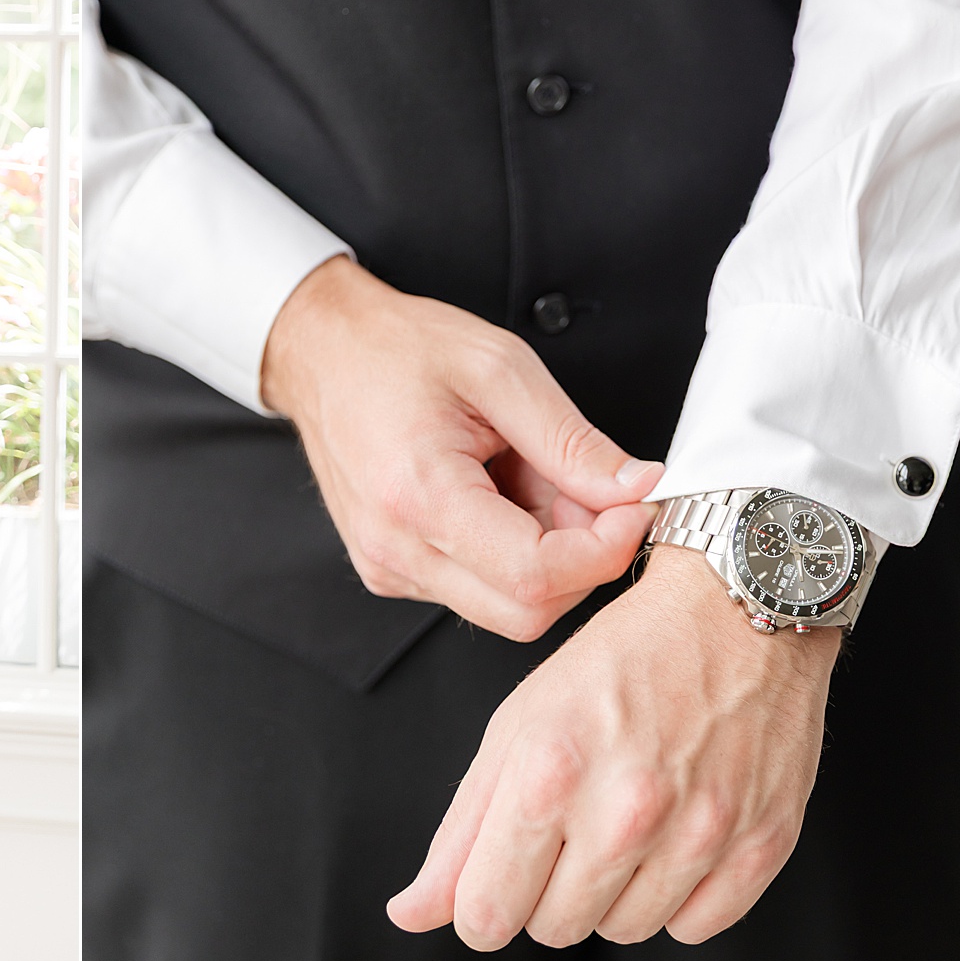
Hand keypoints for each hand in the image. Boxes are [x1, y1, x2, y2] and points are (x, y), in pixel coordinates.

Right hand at [260, 257, 660, 640]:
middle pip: (527, 610)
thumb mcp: (500, 369)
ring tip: (526, 474)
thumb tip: (636, 489)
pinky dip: (512, 550)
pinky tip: (497, 491)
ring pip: (507, 604)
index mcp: (420, 496)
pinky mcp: (393, 570)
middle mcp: (398, 548)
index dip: (603, 550)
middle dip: (580, 558)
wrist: (323, 353)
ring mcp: (391, 566)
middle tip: (583, 488)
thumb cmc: (396, 350)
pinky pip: (477, 588)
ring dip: (546, 552)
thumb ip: (572, 441)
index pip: (535, 575)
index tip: (632, 507)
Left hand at [387, 545, 838, 948]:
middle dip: (547, 892)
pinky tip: (676, 834)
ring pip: (625, 931)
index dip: (480, 909)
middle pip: (554, 929)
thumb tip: (409, 915)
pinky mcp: (763, 842)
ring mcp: (701, 830)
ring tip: (625, 819)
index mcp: (548, 773)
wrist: (733, 611)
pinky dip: (679, 896)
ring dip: (613, 893)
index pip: (486, 913)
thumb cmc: (615, 664)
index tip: (494, 885)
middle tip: (570, 825)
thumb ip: (460, 831)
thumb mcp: (516, 728)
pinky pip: (696, 926)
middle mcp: (626, 810)